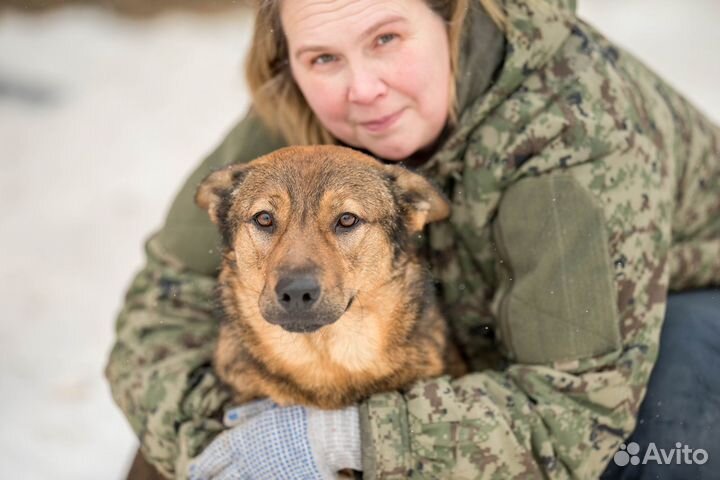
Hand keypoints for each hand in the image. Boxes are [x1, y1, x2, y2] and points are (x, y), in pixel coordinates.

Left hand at [188, 399, 360, 479]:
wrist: (328, 435)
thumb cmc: (301, 415)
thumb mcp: (271, 408)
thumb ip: (247, 415)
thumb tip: (226, 419)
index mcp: (243, 440)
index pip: (215, 455)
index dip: (202, 465)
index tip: (192, 471)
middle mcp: (248, 461)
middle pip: (222, 476)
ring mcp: (263, 475)